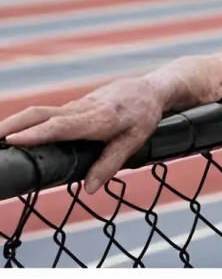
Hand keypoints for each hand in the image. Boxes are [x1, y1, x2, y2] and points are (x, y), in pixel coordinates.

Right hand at [0, 77, 164, 193]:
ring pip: (41, 111)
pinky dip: (27, 122)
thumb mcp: (135, 141)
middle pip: (41, 114)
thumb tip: (90, 188)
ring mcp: (77, 105)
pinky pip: (47, 113)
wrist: (151, 89)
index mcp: (99, 118)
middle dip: (13, 125)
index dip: (37, 133)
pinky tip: (14, 133)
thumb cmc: (144, 115)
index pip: (62, 125)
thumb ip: (111, 164)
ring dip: (15, 123)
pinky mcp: (75, 106)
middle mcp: (83, 109)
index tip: (13, 140)